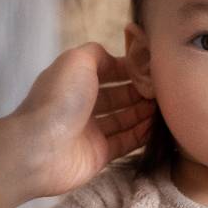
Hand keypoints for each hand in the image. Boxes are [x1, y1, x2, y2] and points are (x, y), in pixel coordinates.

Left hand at [0, 42, 154, 207]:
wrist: (41, 148)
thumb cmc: (59, 99)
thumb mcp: (76, 60)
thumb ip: (97, 53)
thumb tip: (115, 59)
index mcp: (74, 81)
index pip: (107, 72)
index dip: (129, 70)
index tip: (153, 69)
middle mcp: (82, 105)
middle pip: (117, 96)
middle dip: (140, 92)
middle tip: (165, 90)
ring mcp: (90, 132)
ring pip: (123, 119)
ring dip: (143, 112)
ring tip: (166, 106)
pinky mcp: (99, 155)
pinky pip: (125, 143)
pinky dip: (141, 135)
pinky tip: (157, 127)